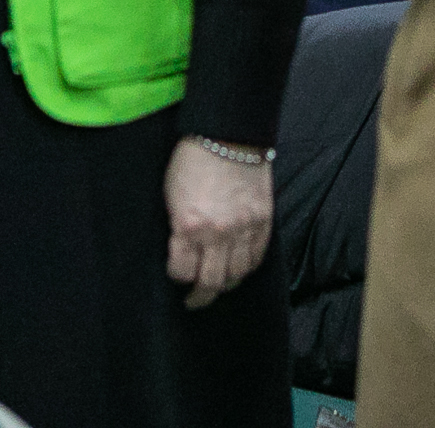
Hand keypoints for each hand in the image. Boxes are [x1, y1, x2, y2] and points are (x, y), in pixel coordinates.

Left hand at [164, 138, 273, 308]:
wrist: (228, 135)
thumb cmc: (193, 159)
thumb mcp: (172, 196)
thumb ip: (178, 227)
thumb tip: (182, 250)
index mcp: (189, 226)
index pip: (181, 270)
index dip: (177, 275)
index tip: (177, 273)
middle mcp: (217, 233)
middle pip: (210, 282)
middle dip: (200, 295)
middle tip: (195, 299)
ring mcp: (243, 228)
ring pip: (236, 274)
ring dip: (226, 283)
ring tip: (219, 284)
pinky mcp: (263, 221)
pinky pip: (257, 257)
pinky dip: (247, 267)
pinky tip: (239, 267)